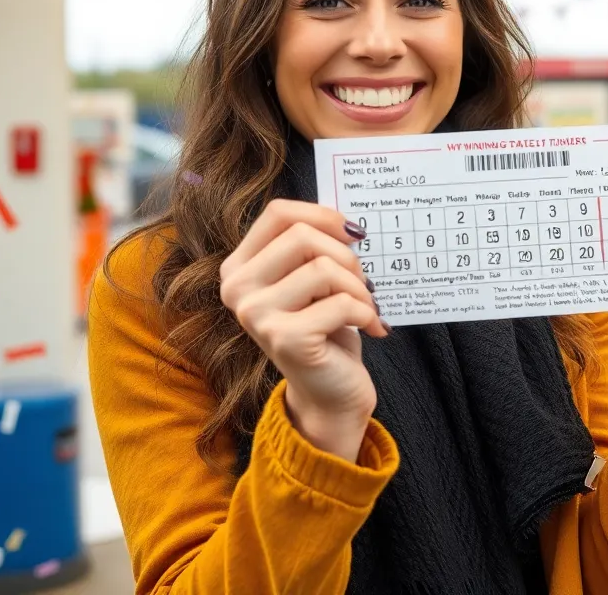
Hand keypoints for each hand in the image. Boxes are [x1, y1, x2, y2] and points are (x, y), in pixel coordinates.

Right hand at [219, 199, 388, 461]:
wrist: (329, 394)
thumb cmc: (324, 330)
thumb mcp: (313, 280)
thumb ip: (313, 248)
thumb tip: (346, 223)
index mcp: (239, 268)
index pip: (277, 213)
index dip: (322, 215)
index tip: (352, 234)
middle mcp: (237, 290)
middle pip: (302, 235)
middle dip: (346, 256)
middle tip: (362, 284)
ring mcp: (257, 315)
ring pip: (324, 268)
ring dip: (359, 287)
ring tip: (365, 308)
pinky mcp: (286, 339)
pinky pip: (342, 303)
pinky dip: (367, 312)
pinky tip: (370, 327)